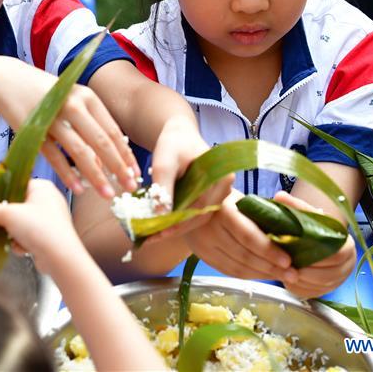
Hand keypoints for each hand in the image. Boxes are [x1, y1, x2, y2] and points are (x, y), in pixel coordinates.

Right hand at [0, 58, 138, 197]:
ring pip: (79, 152)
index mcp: (87, 97)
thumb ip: (91, 124)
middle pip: (101, 142)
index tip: (136, 173)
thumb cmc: (46, 93)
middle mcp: (73, 105)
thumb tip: (110, 158)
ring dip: (96, 176)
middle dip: (118, 168)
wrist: (7, 80)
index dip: (126, 154)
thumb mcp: (73, 99)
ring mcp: (53, 118)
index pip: (113, 131)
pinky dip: (67, 174)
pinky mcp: (34, 130)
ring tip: (107, 194)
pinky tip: (78, 189)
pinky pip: (54, 157)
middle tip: (130, 188)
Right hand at [0, 179, 81, 274]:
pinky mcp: (50, 237)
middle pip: (19, 206)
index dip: (4, 193)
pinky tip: (22, 249)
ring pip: (23, 223)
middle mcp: (49, 201)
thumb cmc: (40, 228)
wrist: (59, 257)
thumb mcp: (9, 216)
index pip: (19, 184)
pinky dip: (24, 243)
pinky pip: (30, 236)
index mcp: (43, 188)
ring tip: (11, 238)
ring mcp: (51, 220)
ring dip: (14, 233)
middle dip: (7, 217)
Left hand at [138, 121, 230, 243]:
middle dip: (173, 229)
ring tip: (150, 236)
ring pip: (195, 219)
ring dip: (173, 228)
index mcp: (220, 178)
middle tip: (149, 239)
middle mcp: (224, 188)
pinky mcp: (208, 197)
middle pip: (198, 217)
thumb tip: (161, 216)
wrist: (179, 134)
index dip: (176, 224)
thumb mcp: (164, 163)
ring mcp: (217, 194)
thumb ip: (164, 187)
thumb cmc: (173, 144)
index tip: (156, 233)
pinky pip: (193, 213)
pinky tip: (158, 227)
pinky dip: (176, 221)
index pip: (198, 209)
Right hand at [184, 189, 292, 280]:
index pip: (247, 236)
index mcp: (222, 210)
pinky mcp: (202, 256)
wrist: (189, 202)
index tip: (288, 261)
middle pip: (244, 255)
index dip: (268, 250)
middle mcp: (209, 229)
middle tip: (293, 274)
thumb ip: (260, 211)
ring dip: (262, 274)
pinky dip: (249, 275)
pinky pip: (228, 271)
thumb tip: (292, 226)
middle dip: (271, 267)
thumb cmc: (225, 197)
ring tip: (282, 276)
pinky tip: (264, 275)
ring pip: (237, 267)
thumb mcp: (241, 197)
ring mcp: (203, 245)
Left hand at [272, 191, 355, 297]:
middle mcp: (346, 266)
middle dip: (305, 270)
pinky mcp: (325, 291)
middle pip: (327, 274)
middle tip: (286, 265)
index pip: (337, 255)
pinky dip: (298, 287)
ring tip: (284, 270)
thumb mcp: (307, 215)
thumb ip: (296, 206)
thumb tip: (279, 196)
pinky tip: (287, 277)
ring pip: (319, 286)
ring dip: (300, 280)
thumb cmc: (313, 228)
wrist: (318, 240)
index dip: (316, 256)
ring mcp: (337, 281)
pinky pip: (311, 293)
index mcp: (346, 245)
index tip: (295, 253)